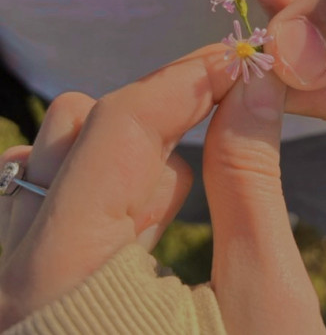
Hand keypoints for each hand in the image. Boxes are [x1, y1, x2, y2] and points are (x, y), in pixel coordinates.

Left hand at [0, 45, 324, 333]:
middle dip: (165, 106)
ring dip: (138, 142)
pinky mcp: (30, 291)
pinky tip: (166, 200)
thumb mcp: (263, 300)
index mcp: (56, 284)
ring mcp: (12, 285)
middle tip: (234, 103)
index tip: (240, 61)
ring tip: (201, 164)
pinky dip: (118, 180)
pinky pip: (58, 198)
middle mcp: (9, 277)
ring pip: (56, 157)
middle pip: (76, 132)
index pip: (117, 127)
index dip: (187, 79)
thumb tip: (257, 87)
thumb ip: (250, 176)